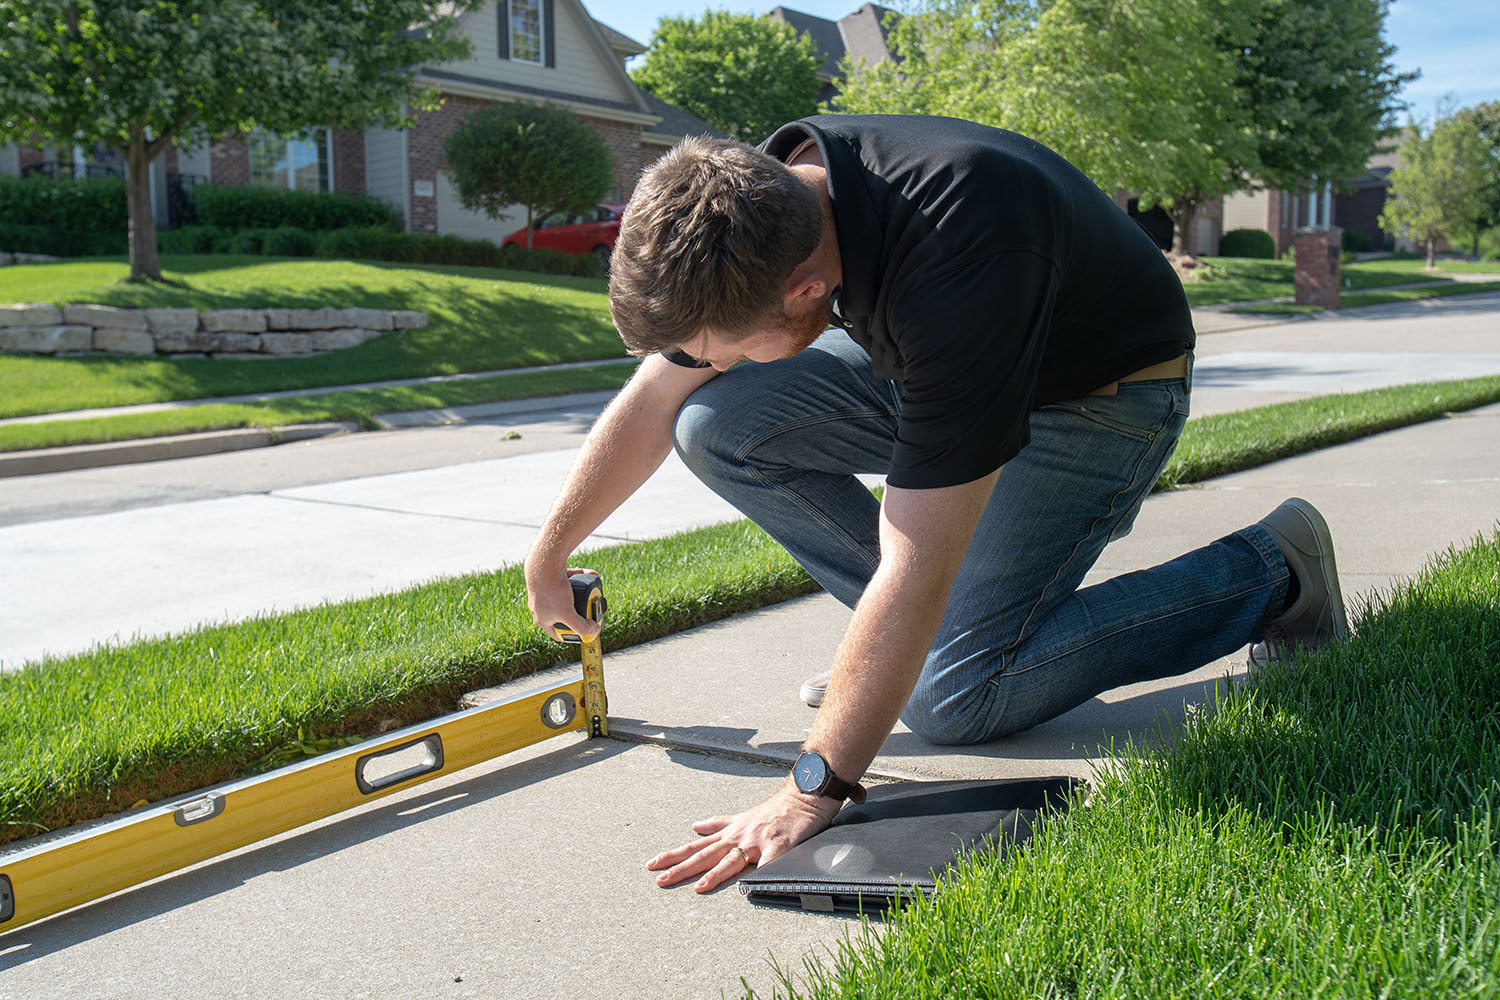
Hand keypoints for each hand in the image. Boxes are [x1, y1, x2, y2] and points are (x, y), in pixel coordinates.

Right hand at [525, 565, 600, 641]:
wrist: (544, 563)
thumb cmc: (552, 590)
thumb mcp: (568, 614)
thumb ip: (582, 626)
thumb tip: (594, 630)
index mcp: (542, 619)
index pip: (557, 634)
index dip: (572, 635)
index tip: (585, 631)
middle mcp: (541, 607)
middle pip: (565, 614)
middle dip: (579, 612)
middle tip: (590, 610)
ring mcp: (544, 592)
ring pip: (568, 596)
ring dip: (582, 594)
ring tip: (592, 592)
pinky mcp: (549, 578)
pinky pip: (568, 581)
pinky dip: (579, 579)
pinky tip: (591, 576)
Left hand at [646, 781, 842, 892]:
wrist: (804, 793)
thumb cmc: (776, 808)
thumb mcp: (742, 815)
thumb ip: (719, 823)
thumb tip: (695, 827)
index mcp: (731, 831)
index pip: (696, 846)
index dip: (674, 855)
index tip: (652, 865)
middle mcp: (740, 835)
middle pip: (706, 854)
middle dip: (682, 867)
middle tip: (660, 880)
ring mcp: (758, 840)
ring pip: (732, 859)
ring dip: (715, 873)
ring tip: (699, 887)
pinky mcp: (780, 844)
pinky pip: (770, 862)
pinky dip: (762, 873)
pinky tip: (754, 885)